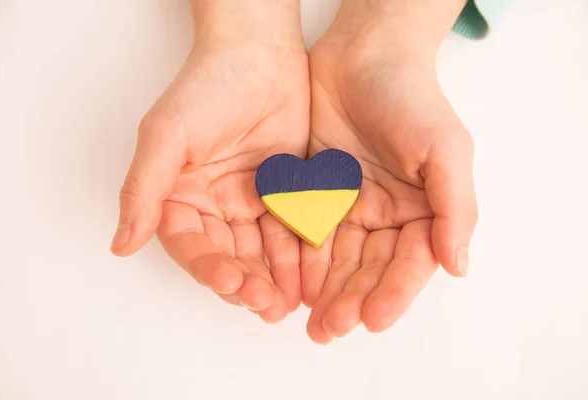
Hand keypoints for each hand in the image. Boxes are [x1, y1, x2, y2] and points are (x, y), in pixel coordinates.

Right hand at [111, 0, 308, 322]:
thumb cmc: (208, 85)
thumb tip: (120, 243)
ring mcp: (250, 202)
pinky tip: (310, 275)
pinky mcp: (284, 195)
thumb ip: (144, 189)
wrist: (261, 53)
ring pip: (262, 252)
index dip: (209, 269)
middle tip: (267, 304)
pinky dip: (299, 254)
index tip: (233, 284)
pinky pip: (292, 231)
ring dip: (274, 278)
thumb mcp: (167, 136)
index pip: (191, 245)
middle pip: (228, 256)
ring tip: (289, 301)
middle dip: (247, 283)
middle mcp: (213, 205)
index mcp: (180, 196)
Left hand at [302, 0, 477, 342]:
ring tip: (309, 320)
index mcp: (421, 212)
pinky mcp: (315, 194)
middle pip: (368, 269)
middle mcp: (385, 216)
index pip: (409, 263)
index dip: (393, 294)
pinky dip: (298, 259)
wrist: (363, 56)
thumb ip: (454, 208)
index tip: (372, 320)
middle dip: (350, 301)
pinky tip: (289, 282)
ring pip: (335, 259)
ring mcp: (348, 206)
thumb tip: (458, 266)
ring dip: (323, 291)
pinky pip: (306, 232)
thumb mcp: (446, 149)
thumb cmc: (412, 99)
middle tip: (329, 330)